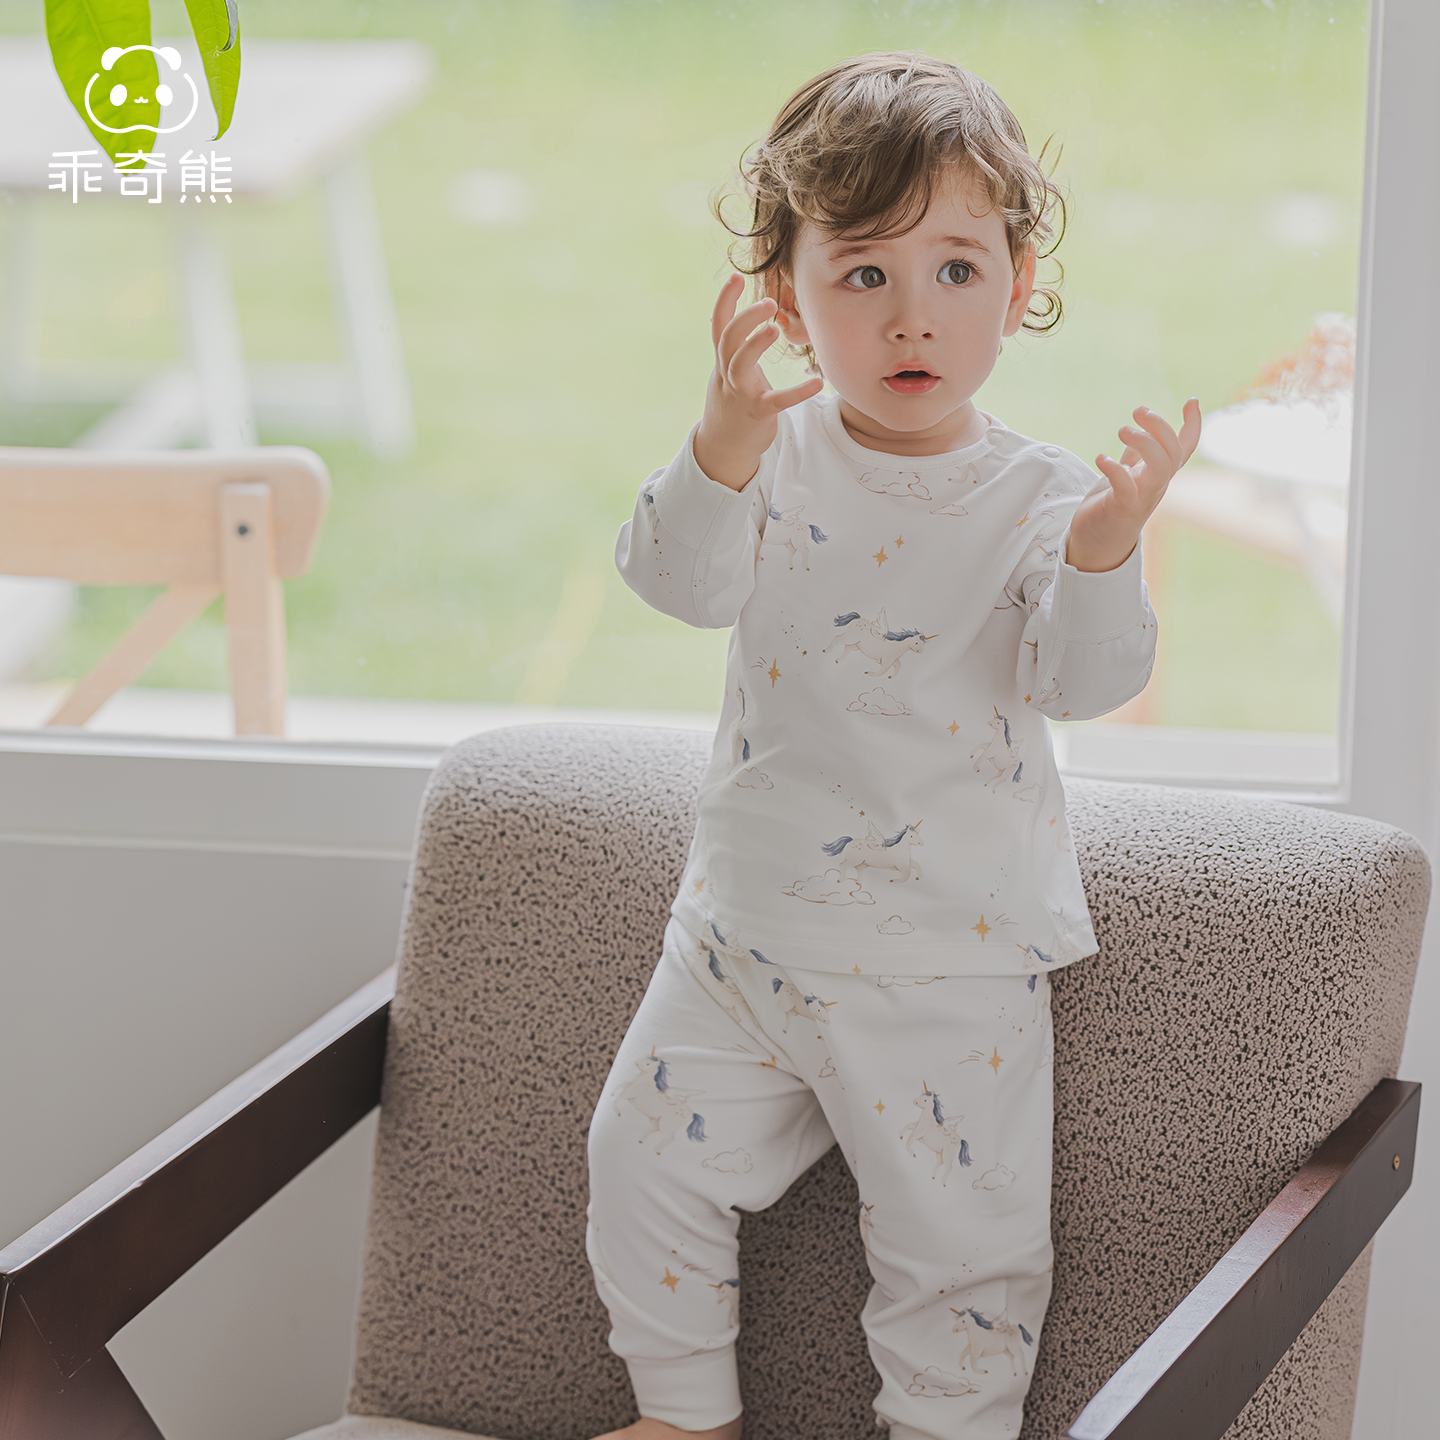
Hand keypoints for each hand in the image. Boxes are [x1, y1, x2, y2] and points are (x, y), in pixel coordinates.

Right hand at [692, 273, 823, 490]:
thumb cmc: (732, 402)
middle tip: (769, 302)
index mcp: (723, 360)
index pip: (719, 324)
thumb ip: (739, 347)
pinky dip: (797, 392)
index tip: (735, 277)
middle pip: (729, 339)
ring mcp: (740, 393)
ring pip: (740, 364)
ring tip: (775, 328)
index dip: (725, 300)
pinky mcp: (757, 413)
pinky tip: (817, 382)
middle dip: (745, 318)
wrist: (722, 446)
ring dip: (755, 344)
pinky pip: (777, 401)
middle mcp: (727, 373)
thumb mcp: (730, 370)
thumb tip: (751, 318)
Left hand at [1066, 399, 1201, 572]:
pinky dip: (1115, 470)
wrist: (1095, 544)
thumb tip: (1140, 431)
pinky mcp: (1122, 509)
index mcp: (1158, 475)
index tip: (1192, 400)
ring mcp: (1141, 498)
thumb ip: (1135, 457)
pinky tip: (1101, 458)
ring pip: (1160, 468)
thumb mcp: (1126, 476)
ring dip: (1145, 444)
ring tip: (1123, 430)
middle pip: (1173, 453)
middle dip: (1160, 427)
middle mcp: (1155, 485)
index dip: (1192, 425)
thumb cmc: (1110, 507)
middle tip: (1139, 411)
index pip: (1184, 449)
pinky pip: (1127, 488)